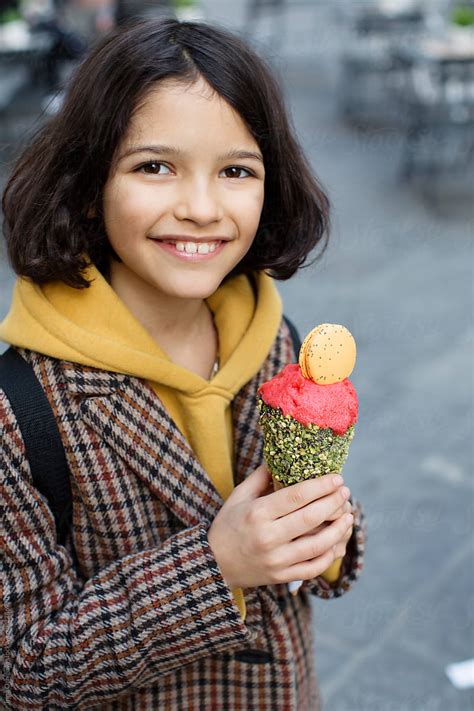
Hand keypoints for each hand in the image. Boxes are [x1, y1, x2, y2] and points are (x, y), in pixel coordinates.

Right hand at [207, 464, 353, 589]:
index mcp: (257, 513)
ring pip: (317, 545)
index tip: (337, 478)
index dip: (320, 486)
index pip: (296, 496)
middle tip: (345, 492)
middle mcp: (268, 537)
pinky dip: (329, 555)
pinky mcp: (281, 577)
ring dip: (338, 529)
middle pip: (310, 518)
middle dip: (333, 502)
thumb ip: (260, 478)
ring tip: (348, 516)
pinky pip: (313, 567)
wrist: (213, 565)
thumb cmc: (227, 526)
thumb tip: (280, 458)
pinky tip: (337, 542)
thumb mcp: (238, 497)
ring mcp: (276, 560)